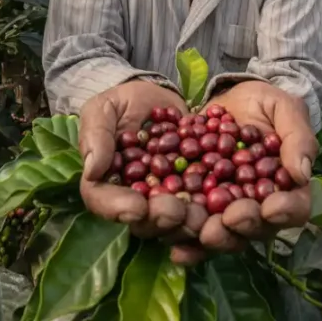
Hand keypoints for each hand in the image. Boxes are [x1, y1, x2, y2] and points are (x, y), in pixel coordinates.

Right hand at [78, 79, 205, 245]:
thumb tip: (93, 171)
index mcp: (105, 183)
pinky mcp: (195, 193)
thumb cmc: (124, 102)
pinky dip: (216, 207)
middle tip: (176, 211)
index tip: (137, 207)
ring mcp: (166, 200)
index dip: (118, 208)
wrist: (161, 98)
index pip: (103, 202)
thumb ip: (96, 135)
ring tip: (203, 213)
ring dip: (189, 222)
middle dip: (160, 219)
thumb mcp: (103, 108)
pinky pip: (205, 206)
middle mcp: (135, 200)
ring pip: (176, 223)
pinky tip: (228, 201)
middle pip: (143, 221)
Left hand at [188, 80, 316, 258]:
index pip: (295, 208)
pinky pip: (191, 228)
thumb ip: (297, 137)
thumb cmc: (264, 103)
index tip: (270, 207)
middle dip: (241, 227)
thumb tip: (302, 173)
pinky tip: (172, 245)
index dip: (285, 211)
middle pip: (256, 229)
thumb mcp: (285, 109)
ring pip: (223, 235)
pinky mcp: (197, 206)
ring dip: (209, 237)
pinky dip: (182, 237)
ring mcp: (226, 211)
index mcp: (286, 188)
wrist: (226, 99)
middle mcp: (259, 208)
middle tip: (227, 219)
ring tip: (197, 229)